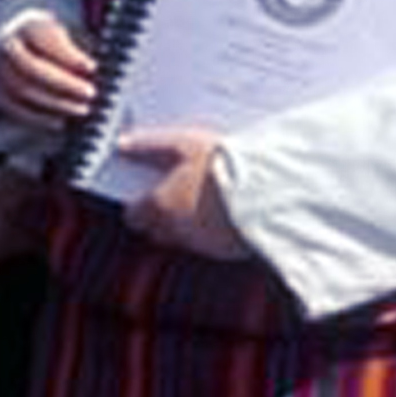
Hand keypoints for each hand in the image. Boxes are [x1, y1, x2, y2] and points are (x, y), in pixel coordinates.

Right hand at [0, 14, 100, 133]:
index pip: (45, 38)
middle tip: (90, 93)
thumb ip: (84, 48)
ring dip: (54, 103)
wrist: (30, 46)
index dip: (68, 55)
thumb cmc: (59, 41)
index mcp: (28, 24)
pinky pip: (13, 107)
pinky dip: (37, 117)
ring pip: (20, 89)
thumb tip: (100, 70)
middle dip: (63, 83)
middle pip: (30, 67)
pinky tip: (60, 121)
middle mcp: (7, 45)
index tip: (93, 67)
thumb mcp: (72, 33)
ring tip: (82, 110)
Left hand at [111, 129, 253, 261]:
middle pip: (156, 231)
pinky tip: (229, 212)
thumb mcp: (184, 145)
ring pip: (185, 239)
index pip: (133, 217)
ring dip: (190, 225)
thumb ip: (150, 145)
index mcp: (159, 207)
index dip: (138, 204)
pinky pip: (213, 244)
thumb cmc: (223, 165)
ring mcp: (203, 245)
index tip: (148, 192)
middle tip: (179, 195)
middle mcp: (176, 231)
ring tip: (209, 200)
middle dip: (161, 217)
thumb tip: (123, 144)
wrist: (272, 189)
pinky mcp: (229, 252)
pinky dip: (215, 232)